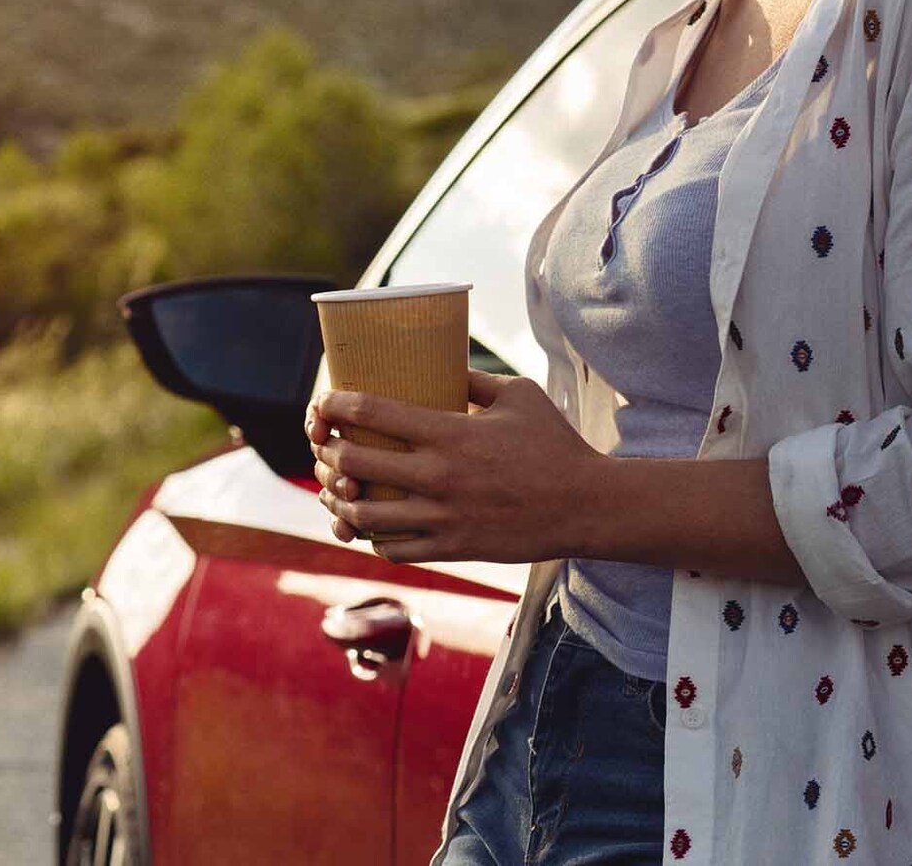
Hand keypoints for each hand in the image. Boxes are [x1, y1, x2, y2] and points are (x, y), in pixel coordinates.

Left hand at [307, 369, 609, 565]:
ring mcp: (444, 517)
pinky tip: (371, 525)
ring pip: (364, 515)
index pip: (372, 413)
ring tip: (336, 490)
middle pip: (355, 464)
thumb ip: (472, 378)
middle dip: (329, 453)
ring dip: (340, 501)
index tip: (324, 402)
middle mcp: (439, 477)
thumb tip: (439, 362)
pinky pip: (394, 548)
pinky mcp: (453, 548)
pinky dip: (373, 537)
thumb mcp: (519, 395)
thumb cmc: (555, 445)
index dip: (336, 405)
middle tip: (326, 446)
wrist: (587, 506)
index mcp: (451, 433)